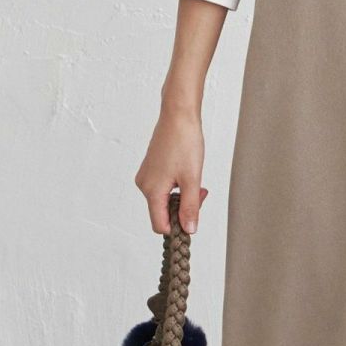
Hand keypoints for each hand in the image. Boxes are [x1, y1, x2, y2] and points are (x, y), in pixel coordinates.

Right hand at [135, 105, 208, 234]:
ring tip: (196, 180)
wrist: (178, 115)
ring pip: (164, 200)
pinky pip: (163, 188)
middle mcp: (144, 185)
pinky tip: (187, 174)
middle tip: (201, 192)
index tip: (194, 217)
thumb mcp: (192, 179)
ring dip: (182, 197)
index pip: (160, 225)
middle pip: (163, 213)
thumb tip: (189, 230)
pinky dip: (177, 187)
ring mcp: (146, 176)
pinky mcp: (151, 168)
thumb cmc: (184, 142)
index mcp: (152, 191)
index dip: (178, 227)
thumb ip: (190, 207)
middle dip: (183, 208)